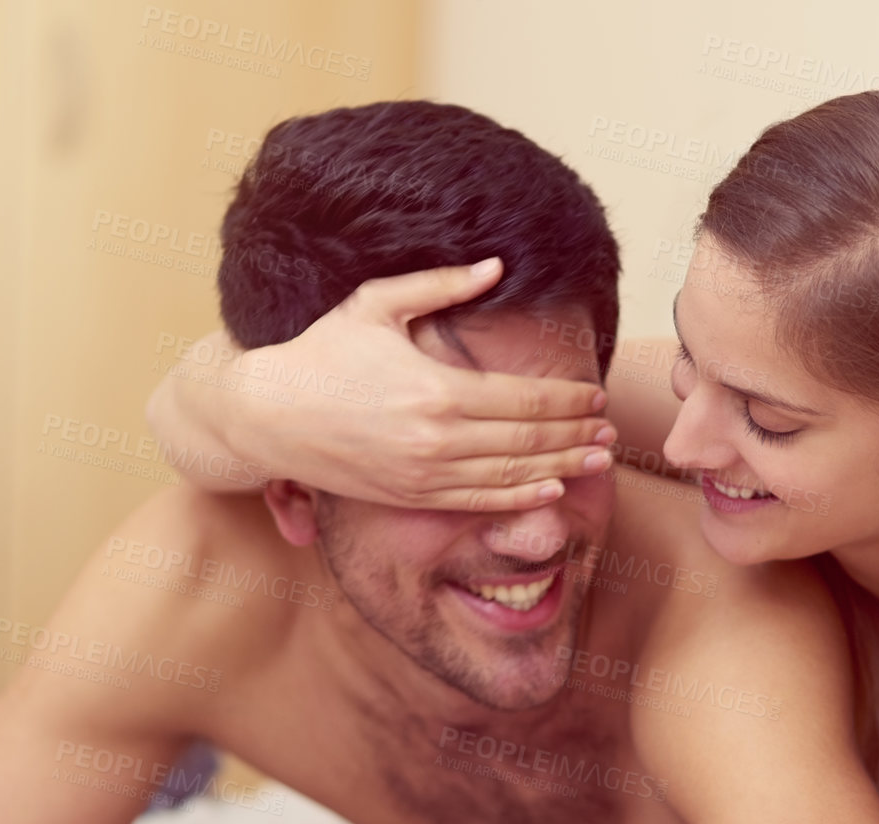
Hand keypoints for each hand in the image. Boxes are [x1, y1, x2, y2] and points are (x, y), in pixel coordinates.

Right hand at [158, 259, 616, 511]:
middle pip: (527, 440)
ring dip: (561, 467)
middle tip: (610, 430)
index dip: (566, 399)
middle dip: (574, 434)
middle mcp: (436, 439)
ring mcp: (424, 475)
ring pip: (511, 475)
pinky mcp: (411, 497)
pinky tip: (550, 488)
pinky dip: (520, 497)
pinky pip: (479, 502)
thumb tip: (497, 265)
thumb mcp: (375, 305)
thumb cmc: (321, 353)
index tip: (594, 394)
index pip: (523, 399)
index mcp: (436, 389)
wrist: (268, 415)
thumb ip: (440, 285)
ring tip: (597, 460)